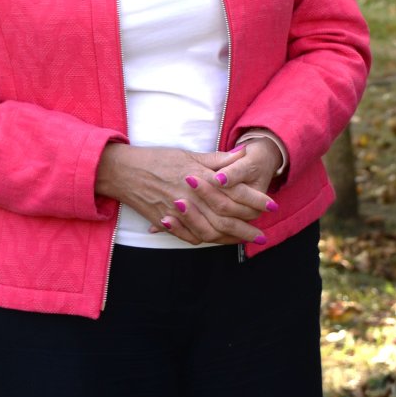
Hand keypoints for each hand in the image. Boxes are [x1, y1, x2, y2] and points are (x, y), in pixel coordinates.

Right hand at [95, 142, 275, 245]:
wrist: (123, 171)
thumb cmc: (157, 158)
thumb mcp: (189, 154)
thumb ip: (217, 159)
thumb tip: (241, 154)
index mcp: (199, 176)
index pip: (234, 191)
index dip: (255, 199)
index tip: (272, 205)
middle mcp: (191, 196)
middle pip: (225, 216)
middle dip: (247, 227)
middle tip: (262, 235)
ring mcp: (177, 211)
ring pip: (209, 230)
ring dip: (230, 238)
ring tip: (245, 241)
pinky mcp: (166, 222)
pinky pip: (189, 236)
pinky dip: (206, 241)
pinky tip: (218, 242)